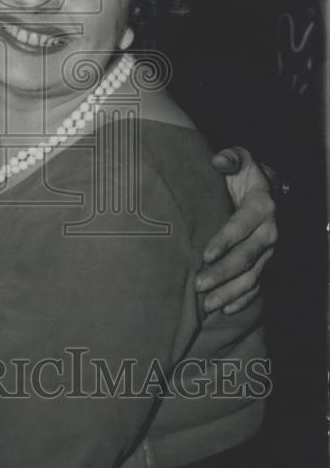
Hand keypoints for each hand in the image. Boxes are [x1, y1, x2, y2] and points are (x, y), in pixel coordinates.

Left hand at [198, 147, 275, 313]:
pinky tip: (225, 310)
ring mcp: (268, 251)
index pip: (242, 225)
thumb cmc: (242, 173)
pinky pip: (256, 285)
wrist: (262, 189)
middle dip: (223, 273)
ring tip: (207, 304)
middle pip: (246, 257)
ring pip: (251, 276)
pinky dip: (242, 299)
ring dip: (229, 292)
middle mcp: (268, 232)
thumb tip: (218, 160)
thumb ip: (230, 158)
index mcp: (261, 206)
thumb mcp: (239, 159)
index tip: (206, 254)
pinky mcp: (264, 263)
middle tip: (199, 284)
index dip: (225, 240)